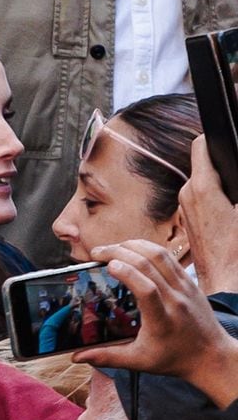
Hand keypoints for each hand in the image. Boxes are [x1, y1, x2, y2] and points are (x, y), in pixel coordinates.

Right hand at [74, 239, 237, 406]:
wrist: (211, 356)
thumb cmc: (174, 359)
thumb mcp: (139, 362)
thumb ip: (107, 357)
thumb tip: (76, 357)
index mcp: (162, 320)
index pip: (146, 289)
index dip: (126, 272)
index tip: (107, 265)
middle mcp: (175, 299)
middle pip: (149, 264)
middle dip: (120, 251)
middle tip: (96, 252)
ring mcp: (185, 288)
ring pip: (160, 255)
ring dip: (133, 245)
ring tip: (112, 247)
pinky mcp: (190, 282)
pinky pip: (169, 257)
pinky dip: (148, 248)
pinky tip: (132, 248)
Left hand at [179, 135, 237, 294]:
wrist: (226, 283)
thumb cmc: (237, 252)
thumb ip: (237, 188)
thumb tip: (234, 179)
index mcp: (202, 187)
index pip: (202, 145)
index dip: (216, 138)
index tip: (228, 136)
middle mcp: (188, 194)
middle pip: (206, 163)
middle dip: (225, 165)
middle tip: (235, 174)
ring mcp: (186, 207)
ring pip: (205, 181)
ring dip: (222, 183)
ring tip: (234, 199)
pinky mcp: (189, 218)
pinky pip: (203, 197)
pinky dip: (218, 196)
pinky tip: (232, 209)